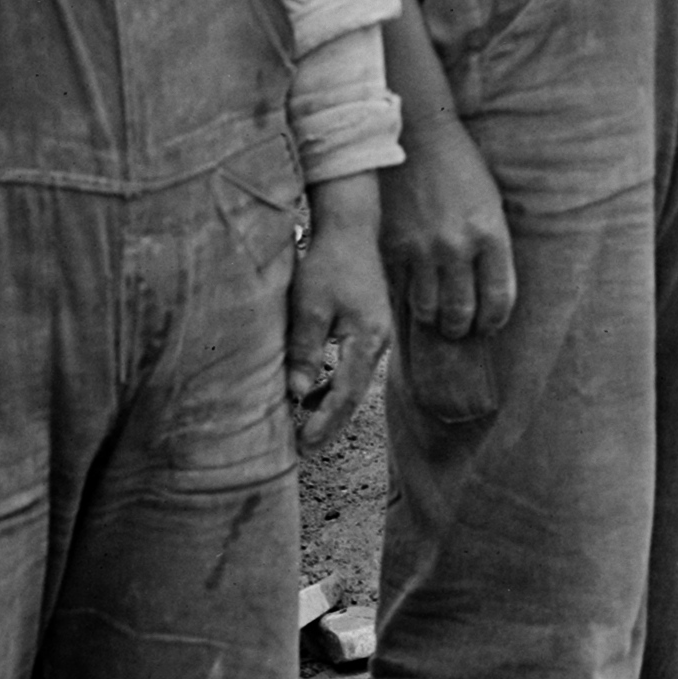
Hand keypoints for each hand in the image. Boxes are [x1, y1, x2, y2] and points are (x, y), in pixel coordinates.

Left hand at [286, 175, 394, 450]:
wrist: (351, 228)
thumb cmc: (328, 263)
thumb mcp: (309, 306)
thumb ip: (306, 351)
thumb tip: (298, 394)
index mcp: (367, 339)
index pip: (345, 394)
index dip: (324, 423)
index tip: (303, 445)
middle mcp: (378, 342)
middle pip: (353, 395)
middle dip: (328, 423)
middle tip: (304, 449)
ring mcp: (377, 335)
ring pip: (353, 382)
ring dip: (330, 406)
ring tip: (305, 428)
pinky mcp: (369, 327)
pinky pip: (352, 366)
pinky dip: (334, 384)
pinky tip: (314, 393)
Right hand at [377, 105, 515, 338]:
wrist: (418, 137)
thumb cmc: (460, 167)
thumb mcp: (490, 204)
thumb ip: (490, 247)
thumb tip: (487, 290)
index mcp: (490, 234)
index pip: (498, 299)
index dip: (494, 320)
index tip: (488, 324)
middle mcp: (457, 247)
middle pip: (462, 313)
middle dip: (463, 327)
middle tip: (461, 327)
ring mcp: (421, 249)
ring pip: (428, 310)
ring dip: (434, 319)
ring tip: (437, 316)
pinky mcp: (392, 247)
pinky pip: (400, 291)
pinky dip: (407, 299)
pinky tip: (412, 295)